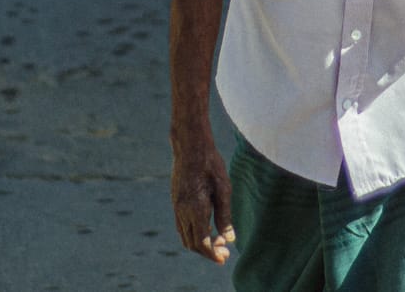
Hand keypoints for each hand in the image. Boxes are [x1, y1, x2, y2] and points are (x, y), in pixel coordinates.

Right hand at [170, 133, 234, 264]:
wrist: (190, 145)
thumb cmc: (210, 164)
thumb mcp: (223, 189)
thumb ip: (225, 216)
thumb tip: (229, 239)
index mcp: (195, 209)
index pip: (202, 243)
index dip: (212, 254)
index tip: (224, 258)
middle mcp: (182, 211)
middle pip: (192, 243)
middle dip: (207, 251)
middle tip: (224, 250)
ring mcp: (176, 206)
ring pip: (185, 235)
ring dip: (200, 242)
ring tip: (218, 239)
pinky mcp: (175, 200)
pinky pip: (181, 225)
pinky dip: (193, 232)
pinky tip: (207, 226)